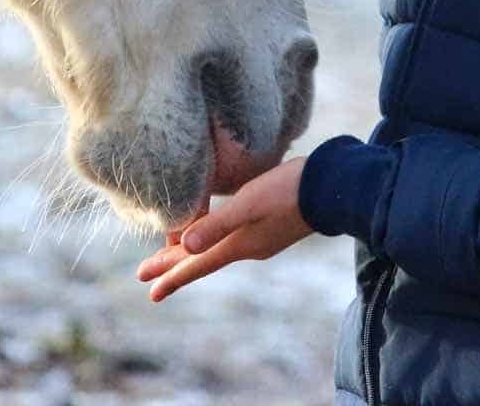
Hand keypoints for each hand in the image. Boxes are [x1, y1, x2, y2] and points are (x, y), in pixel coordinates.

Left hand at [135, 156, 311, 300]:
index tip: (149, 291)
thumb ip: (218, 224)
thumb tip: (187, 245)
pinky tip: (215, 229)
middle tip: (146, 274)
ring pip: (217, 249)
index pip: (197, 265)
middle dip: (174, 265)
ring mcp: (261, 240)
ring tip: (172, 253)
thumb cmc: (288, 191)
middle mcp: (248, 248)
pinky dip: (213, 239)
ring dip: (192, 252)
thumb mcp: (248, 204)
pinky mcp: (272, 229)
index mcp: (239, 244)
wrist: (333, 188)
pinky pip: (232, 240)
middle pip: (203, 259)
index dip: (171, 275)